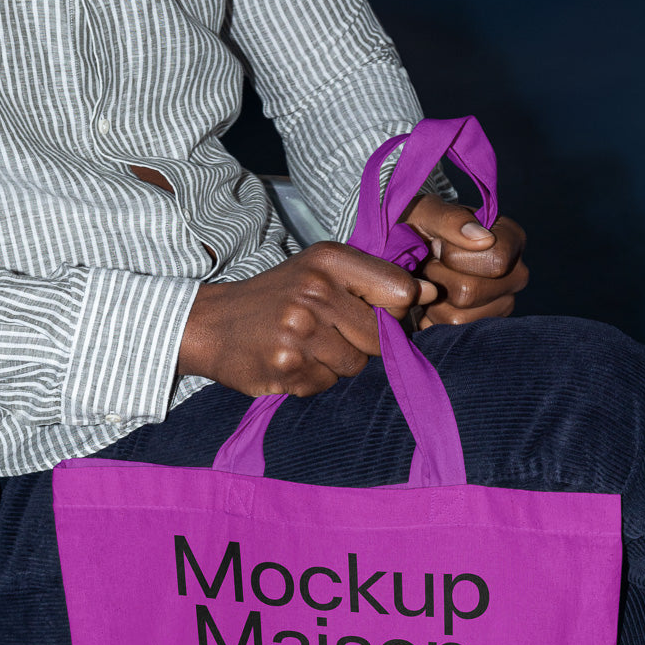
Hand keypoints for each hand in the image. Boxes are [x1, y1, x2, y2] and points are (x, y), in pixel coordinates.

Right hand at [177, 242, 437, 396]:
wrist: (211, 324)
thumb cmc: (278, 297)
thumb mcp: (320, 271)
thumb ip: (375, 281)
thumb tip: (432, 294)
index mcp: (329, 259)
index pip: (400, 292)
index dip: (397, 312)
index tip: (377, 314)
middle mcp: (315, 290)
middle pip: (381, 334)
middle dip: (365, 342)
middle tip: (332, 334)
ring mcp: (300, 330)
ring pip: (356, 364)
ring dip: (338, 364)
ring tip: (309, 347)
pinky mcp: (286, 365)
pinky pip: (328, 384)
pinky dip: (314, 380)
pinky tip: (292, 363)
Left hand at [403, 194, 527, 328]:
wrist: (408, 255)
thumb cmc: (422, 229)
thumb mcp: (428, 213)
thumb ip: (451, 219)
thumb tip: (483, 238)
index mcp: (511, 240)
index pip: (496, 261)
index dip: (457, 257)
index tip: (441, 245)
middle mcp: (515, 275)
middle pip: (471, 293)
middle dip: (439, 279)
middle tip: (432, 264)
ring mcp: (502, 306)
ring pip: (459, 318)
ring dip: (432, 302)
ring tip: (432, 283)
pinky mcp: (483, 329)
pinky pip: (450, 335)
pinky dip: (432, 320)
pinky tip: (432, 301)